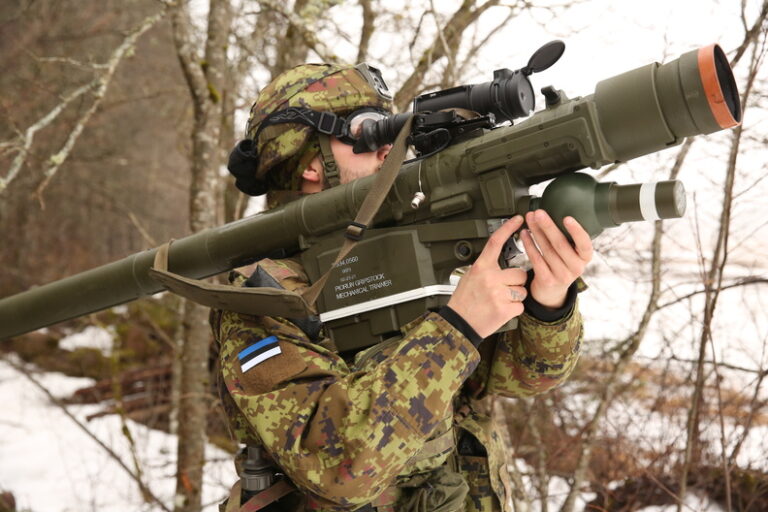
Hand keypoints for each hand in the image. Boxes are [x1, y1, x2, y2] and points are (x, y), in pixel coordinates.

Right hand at [447, 216, 527, 337]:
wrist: (459, 324)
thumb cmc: (464, 301)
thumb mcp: (469, 277)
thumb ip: (486, 267)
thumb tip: (500, 260)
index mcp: (481, 267)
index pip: (496, 242)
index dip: (508, 228)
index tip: (518, 219)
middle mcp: (490, 278)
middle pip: (520, 274)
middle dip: (516, 283)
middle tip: (502, 290)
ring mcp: (498, 294)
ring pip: (522, 291)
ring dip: (515, 297)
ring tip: (499, 301)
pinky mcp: (505, 309)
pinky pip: (520, 306)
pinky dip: (514, 310)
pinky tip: (501, 310)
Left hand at [521, 210, 592, 308]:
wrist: (552, 291)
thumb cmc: (562, 264)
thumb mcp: (572, 253)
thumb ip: (568, 237)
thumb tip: (553, 212)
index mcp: (585, 258)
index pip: (585, 244)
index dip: (577, 231)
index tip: (567, 218)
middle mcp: (576, 268)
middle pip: (561, 244)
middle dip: (548, 226)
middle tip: (539, 213)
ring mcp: (561, 276)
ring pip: (547, 250)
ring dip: (536, 232)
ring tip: (530, 219)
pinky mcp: (547, 280)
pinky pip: (536, 259)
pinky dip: (529, 244)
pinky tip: (524, 234)